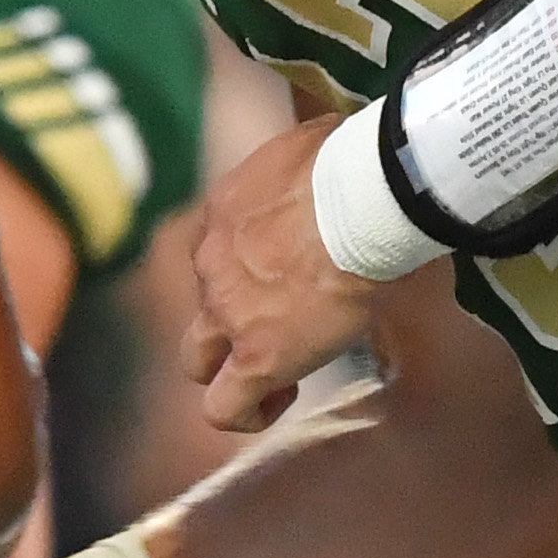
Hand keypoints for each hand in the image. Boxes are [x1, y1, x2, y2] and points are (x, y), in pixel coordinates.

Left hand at [183, 111, 388, 433]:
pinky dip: (247, 412)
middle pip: (197, 307)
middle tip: (277, 329)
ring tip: (282, 376)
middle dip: (224, 326)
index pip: (217, 252)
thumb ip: (310, 163)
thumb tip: (340, 148)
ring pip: (197, 360)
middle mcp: (210, 262)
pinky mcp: (255, 355)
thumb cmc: (352, 162)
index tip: (291, 274)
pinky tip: (281, 401)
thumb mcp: (316, 145)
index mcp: (222, 211)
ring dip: (234, 368)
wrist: (360, 198)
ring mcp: (226, 312)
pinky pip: (225, 406)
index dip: (249, 271)